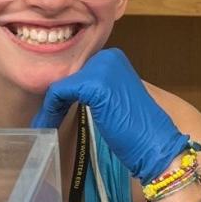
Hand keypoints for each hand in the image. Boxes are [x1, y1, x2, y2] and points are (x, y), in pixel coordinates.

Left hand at [32, 47, 187, 183]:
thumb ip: (95, 90)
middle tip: (46, 120)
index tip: (54, 112)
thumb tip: (66, 92)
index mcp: (114, 58)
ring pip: (61, 85)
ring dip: (50, 108)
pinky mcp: (93, 84)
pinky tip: (47, 125)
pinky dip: (50, 112)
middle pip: (68, 76)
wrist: (155, 145)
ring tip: (45, 125)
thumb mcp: (113, 101)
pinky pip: (59, 94)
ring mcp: (101, 68)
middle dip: (55, 100)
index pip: (78, 71)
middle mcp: (108, 57)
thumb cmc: (137, 130)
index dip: (64, 94)